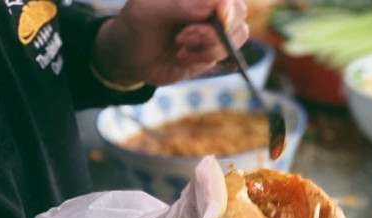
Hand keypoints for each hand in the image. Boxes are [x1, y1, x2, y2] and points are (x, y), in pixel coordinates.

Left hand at [93, 0, 249, 86]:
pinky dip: (205, 56)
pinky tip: (184, 55)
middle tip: (184, 36)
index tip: (220, 14)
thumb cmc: (137, 25)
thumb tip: (215, 5)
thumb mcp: (148, 11)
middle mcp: (210, 4)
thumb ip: (180, 5)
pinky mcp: (217, 47)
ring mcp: (216, 25)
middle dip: (216, 28)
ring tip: (181, 45)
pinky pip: (229, 51)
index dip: (226, 4)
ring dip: (209, 45)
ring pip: (239, 32)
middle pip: (238, 10)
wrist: (132, 58)